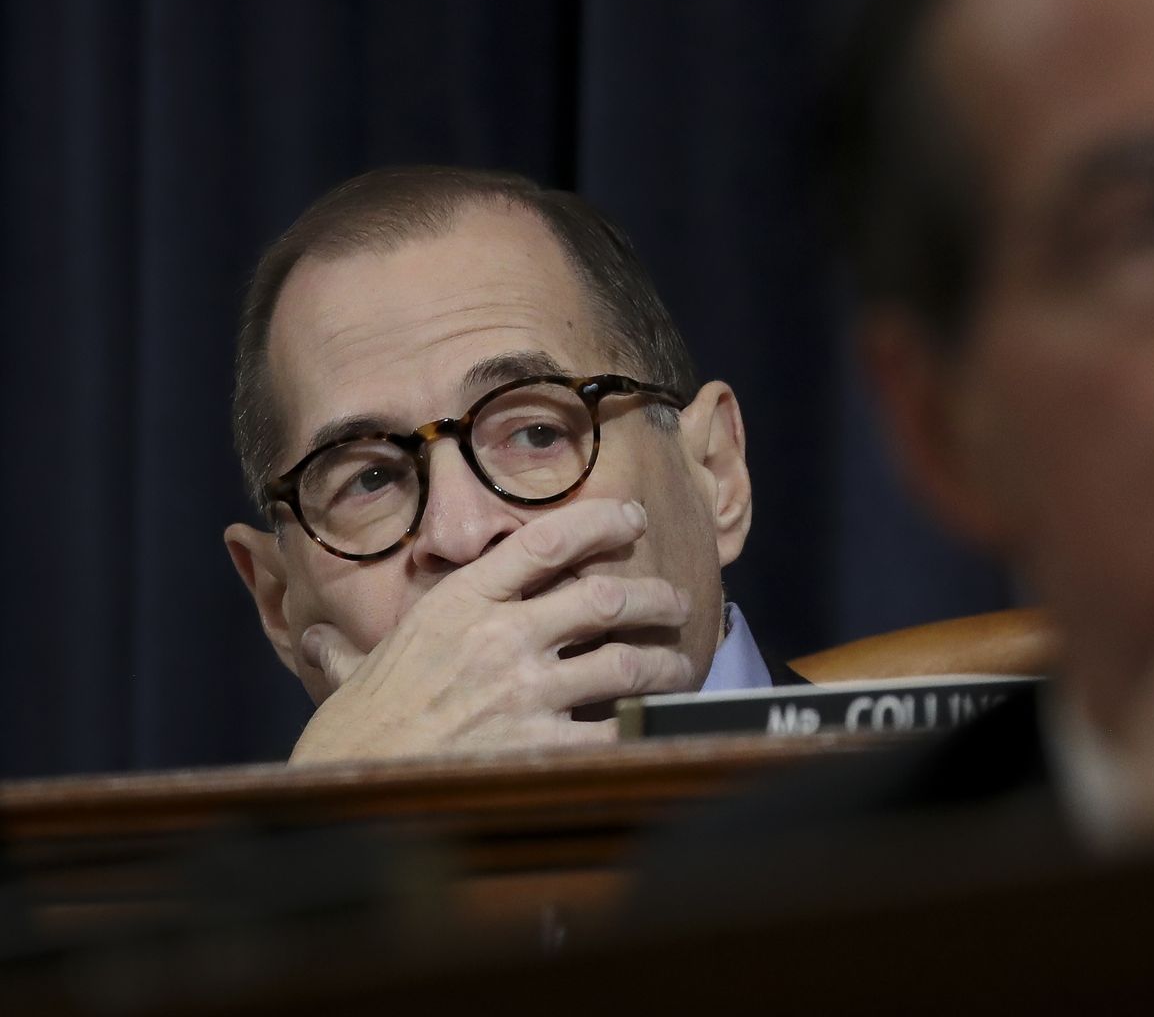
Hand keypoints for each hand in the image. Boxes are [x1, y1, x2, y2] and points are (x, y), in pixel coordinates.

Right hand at [288, 499, 696, 763]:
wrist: (348, 796)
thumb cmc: (352, 738)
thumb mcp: (355, 674)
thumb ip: (349, 650)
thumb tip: (313, 638)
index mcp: (457, 605)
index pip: (543, 541)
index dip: (598, 521)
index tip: (631, 517)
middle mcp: (498, 638)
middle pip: (603, 597)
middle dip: (652, 596)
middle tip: (673, 602)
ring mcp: (524, 693)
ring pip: (625, 661)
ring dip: (663, 661)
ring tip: (680, 664)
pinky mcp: (542, 747)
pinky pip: (617, 728)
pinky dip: (646, 724)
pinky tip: (660, 723)